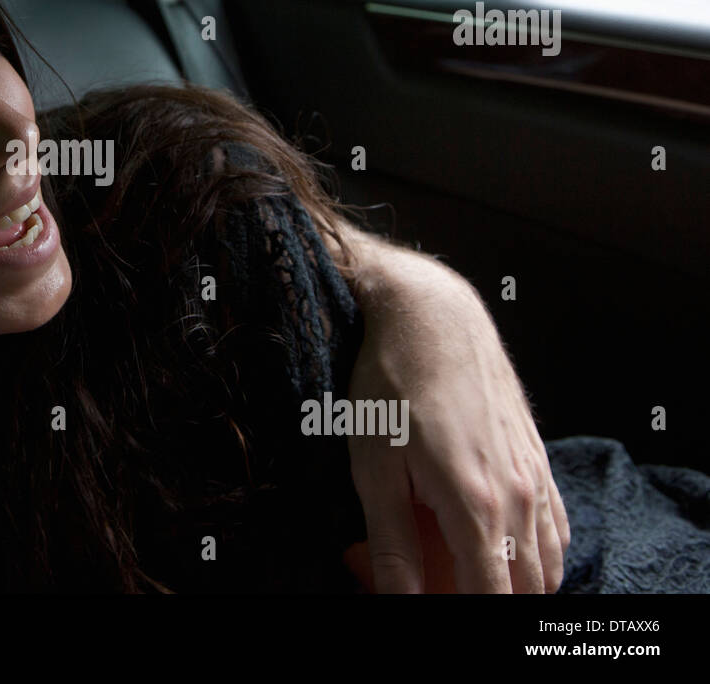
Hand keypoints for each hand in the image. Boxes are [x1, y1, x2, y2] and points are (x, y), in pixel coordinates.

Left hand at [333, 226, 569, 592]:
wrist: (431, 317)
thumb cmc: (391, 388)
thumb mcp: (373, 469)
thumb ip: (391, 544)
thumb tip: (401, 599)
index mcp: (477, 506)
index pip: (492, 598)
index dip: (467, 613)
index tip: (438, 606)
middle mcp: (519, 495)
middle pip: (527, 588)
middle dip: (489, 598)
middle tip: (442, 586)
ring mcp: (536, 475)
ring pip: (548, 561)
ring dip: (517, 581)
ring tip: (467, 574)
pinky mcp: (538, 456)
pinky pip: (557, 525)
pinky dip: (539, 552)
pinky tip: (506, 549)